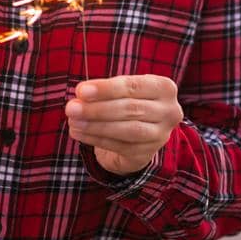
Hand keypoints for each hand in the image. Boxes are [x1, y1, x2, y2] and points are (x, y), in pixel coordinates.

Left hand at [65, 74, 182, 176]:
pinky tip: (79, 132)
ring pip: (127, 129)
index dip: (106, 89)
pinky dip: (96, 138)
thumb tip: (81, 94)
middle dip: (97, 109)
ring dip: (95, 125)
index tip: (81, 91)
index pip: (133, 86)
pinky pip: (119, 145)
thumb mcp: (121, 91)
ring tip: (73, 121)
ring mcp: (160, 135)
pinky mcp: (147, 153)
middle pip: (130, 109)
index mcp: (164, 88)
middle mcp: (169, 111)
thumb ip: (104, 90)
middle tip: (71, 108)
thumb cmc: (127, 103)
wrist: (138, 135)